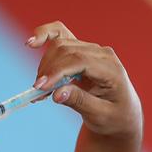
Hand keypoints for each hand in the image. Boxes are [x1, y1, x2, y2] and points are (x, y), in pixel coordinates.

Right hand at [27, 21, 143, 140]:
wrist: (120, 114)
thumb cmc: (114, 117)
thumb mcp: (100, 116)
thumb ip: (80, 102)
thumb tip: (56, 94)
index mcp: (112, 69)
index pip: (80, 61)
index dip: (57, 71)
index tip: (40, 87)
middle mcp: (102, 53)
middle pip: (66, 51)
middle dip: (48, 70)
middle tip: (38, 94)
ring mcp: (91, 49)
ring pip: (59, 45)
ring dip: (44, 65)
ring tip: (40, 89)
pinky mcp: (80, 49)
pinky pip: (60, 34)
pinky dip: (44, 35)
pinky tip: (31, 42)